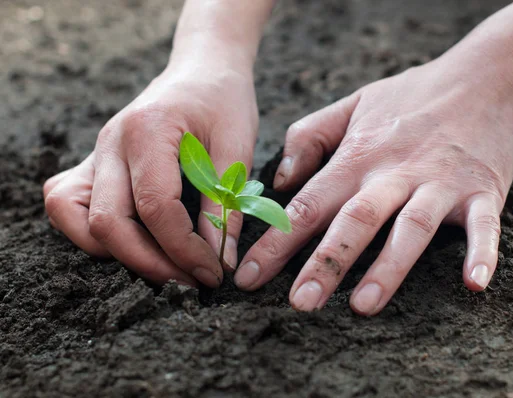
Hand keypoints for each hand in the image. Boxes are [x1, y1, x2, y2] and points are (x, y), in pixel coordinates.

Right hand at [43, 46, 257, 286]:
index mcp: (148, 130)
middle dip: (150, 263)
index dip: (184, 249)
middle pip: (107, 221)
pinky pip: (69, 204)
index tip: (213, 272)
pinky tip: (134, 240)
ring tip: (163, 264)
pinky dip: (92, 233)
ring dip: (115, 252)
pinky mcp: (95, 163)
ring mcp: (96, 152)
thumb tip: (221, 260)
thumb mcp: (237, 148)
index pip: (155, 206)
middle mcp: (111, 143)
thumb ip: (226, 203)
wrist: (204, 70)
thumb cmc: (224, 101)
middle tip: (191, 280)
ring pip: (74, 217)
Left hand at [235, 59, 512, 314]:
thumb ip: (309, 136)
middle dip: (326, 262)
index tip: (247, 278)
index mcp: (358, 157)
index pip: (308, 205)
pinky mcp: (482, 190)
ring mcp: (440, 183)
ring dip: (388, 267)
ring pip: (410, 228)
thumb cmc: (411, 98)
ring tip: (363, 305)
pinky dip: (482, 254)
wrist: (484, 78)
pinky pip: (484, 226)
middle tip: (300, 303)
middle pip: (355, 220)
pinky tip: (474, 285)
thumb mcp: (352, 104)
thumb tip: (280, 179)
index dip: (276, 243)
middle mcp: (395, 172)